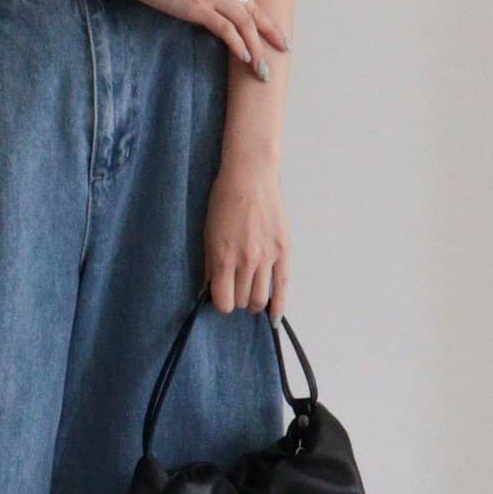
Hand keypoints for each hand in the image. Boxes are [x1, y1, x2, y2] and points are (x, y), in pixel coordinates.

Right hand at [129, 0, 289, 79]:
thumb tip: (216, 16)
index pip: (251, 2)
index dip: (266, 22)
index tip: (277, 37)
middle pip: (254, 13)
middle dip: (271, 35)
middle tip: (283, 52)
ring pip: (244, 24)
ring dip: (256, 48)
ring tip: (261, 68)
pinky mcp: (198, 7)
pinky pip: (226, 29)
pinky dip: (238, 44)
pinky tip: (245, 57)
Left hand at [204, 158, 289, 320]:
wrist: (250, 176)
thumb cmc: (224, 200)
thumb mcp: (208, 233)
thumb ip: (211, 263)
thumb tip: (211, 288)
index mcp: (223, 258)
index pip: (222, 301)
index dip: (219, 303)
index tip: (219, 298)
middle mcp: (246, 261)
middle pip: (240, 300)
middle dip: (235, 301)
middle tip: (234, 293)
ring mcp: (267, 257)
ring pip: (259, 298)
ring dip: (253, 304)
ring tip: (250, 301)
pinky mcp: (283, 251)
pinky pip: (282, 286)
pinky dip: (278, 306)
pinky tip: (274, 317)